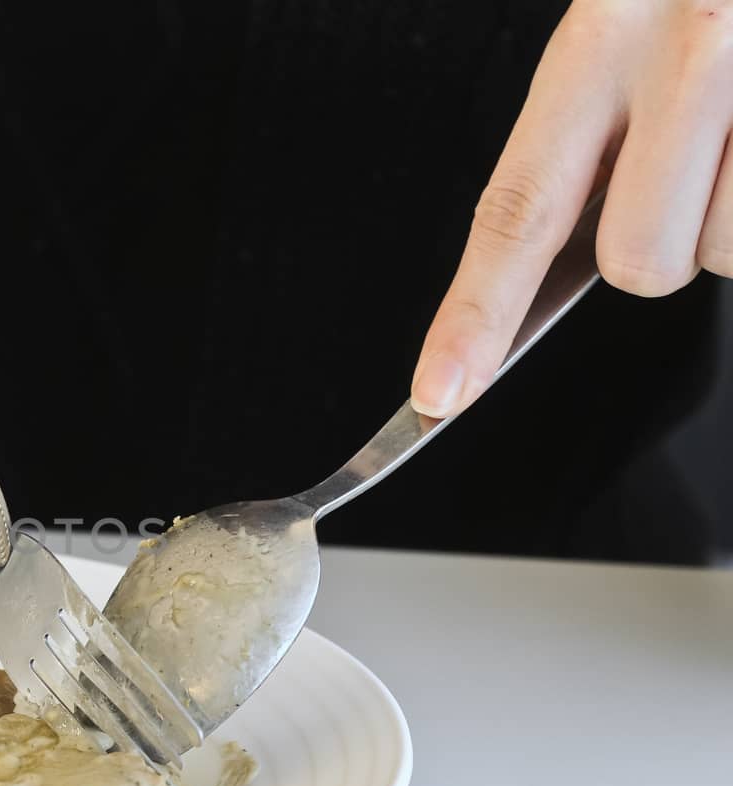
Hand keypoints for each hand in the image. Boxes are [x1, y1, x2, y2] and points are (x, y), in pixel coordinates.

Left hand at [411, 0, 732, 417]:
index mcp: (599, 42)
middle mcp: (685, 55)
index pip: (517, 208)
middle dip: (668, 241)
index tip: (438, 393)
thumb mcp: (629, 21)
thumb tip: (584, 257)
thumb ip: (595, 132)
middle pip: (643, 263)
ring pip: (730, 253)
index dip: (474, 315)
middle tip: (698, 155)